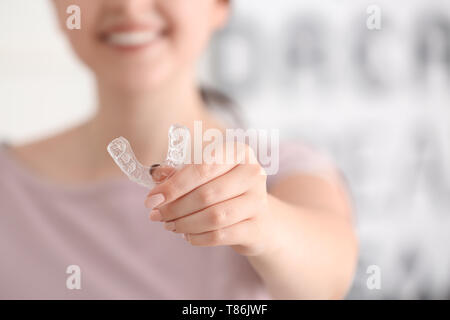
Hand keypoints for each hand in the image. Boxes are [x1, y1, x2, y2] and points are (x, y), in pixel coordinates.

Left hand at [144, 143, 275, 256]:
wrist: (259, 219)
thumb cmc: (225, 191)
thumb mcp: (205, 176)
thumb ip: (180, 174)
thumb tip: (156, 179)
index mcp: (239, 152)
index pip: (203, 167)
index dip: (175, 185)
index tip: (152, 199)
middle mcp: (253, 173)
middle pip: (207, 193)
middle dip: (175, 207)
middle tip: (156, 215)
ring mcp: (258, 201)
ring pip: (214, 216)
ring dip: (185, 223)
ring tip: (169, 225)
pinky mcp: (256, 227)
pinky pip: (220, 235)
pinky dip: (198, 237)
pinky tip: (187, 235)